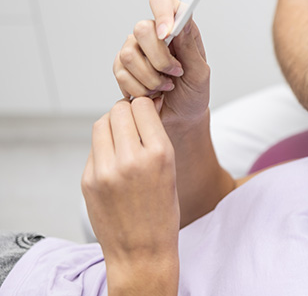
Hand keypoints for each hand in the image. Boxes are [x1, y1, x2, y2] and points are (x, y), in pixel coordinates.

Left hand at [81, 98, 179, 265]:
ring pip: (101, 124)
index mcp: (160, 154)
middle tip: (131, 123)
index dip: (144, 106)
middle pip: (119, 110)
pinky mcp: (88, 180)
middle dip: (126, 112)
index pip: (142, 107)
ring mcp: (106, 170)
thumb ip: (154, 139)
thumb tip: (139, 107)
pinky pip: (94, 149)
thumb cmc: (162, 211)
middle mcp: (131, 159)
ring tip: (120, 139)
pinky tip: (113, 163)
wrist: (142, 250)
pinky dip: (103, 148)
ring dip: (111, 125)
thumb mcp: (170, 170)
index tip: (146, 112)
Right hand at [113, 0, 209, 125]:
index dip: (161, 12)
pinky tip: (152, 93)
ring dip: (151, 78)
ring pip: (128, 55)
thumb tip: (183, 22)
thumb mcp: (200, 72)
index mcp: (177, 28)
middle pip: (141, 29)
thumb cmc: (193, 92)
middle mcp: (153, 34)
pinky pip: (120, 74)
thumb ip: (190, 47)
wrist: (181, 117)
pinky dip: (140, 89)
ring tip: (165, 87)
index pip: (162, 2)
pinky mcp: (121, 67)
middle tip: (174, 73)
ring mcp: (135, 49)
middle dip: (159, 59)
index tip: (166, 34)